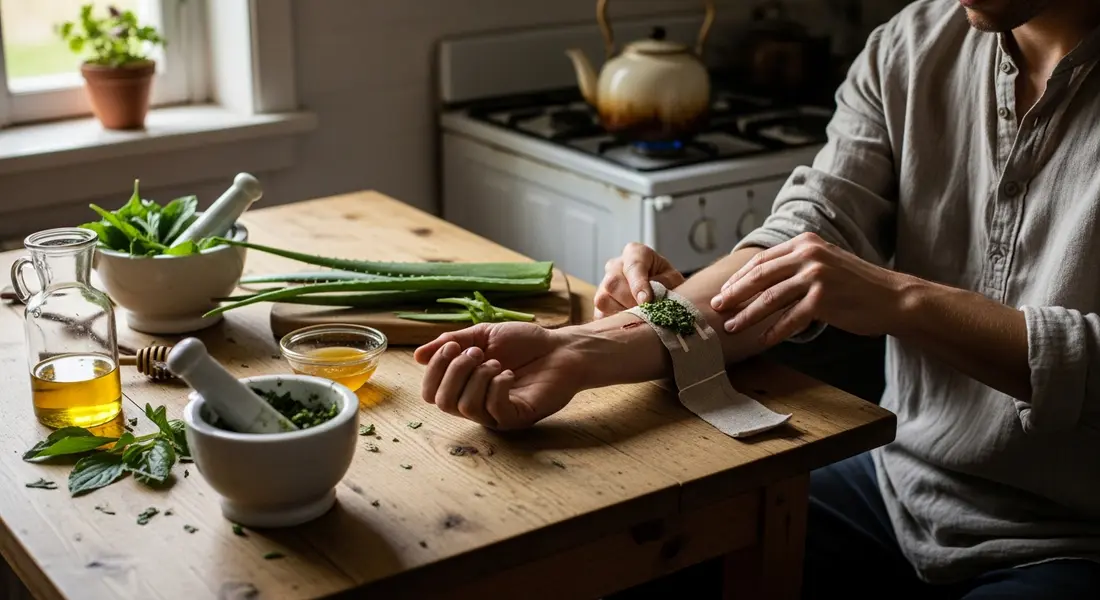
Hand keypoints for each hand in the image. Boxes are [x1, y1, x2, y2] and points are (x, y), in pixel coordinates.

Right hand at [413, 323, 585, 429]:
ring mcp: (495, 414)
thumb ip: (452, 343)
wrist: (561, 349)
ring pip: (466, 408)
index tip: (453, 347)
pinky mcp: (517, 419)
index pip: (430, 392)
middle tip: (477, 354)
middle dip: (455, 372)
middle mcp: (475, 404)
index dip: (435, 369)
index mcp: (464, 386)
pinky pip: (494, 412)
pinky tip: (509, 375)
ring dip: (478, 378)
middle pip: (442, 403)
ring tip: (498, 363)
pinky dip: (497, 388)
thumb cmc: (525, 343)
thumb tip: (418, 356)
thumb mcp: (483, 336)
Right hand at [594, 242, 684, 318]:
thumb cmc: (665, 281)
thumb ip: (664, 284)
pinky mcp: (599, 302)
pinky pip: (600, 314)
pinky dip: (614, 322)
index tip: (646, 300)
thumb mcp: (672, 278)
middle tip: (646, 311)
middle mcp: (615, 266)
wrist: (658, 288)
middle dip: (630, 301)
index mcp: (635, 253)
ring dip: (622, 312)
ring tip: (639, 316)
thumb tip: (650, 298)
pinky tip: (629, 322)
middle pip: (613, 282)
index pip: (633, 266)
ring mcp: (604, 284)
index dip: (638, 285)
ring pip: (603, 299)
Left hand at [711, 232, 907, 344]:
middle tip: (717, 308)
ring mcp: (816, 276)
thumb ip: (796, 265)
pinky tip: (761, 341)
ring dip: (747, 316)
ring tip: (731, 328)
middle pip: (759, 277)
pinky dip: (773, 332)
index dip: (739, 278)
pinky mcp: (823, 300)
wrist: (893, 298)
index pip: (762, 260)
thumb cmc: (856, 285)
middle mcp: (808, 255)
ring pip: (769, 299)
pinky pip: (790, 319)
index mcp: (805, 243)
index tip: (723, 291)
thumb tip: (760, 280)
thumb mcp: (825, 263)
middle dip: (734, 294)